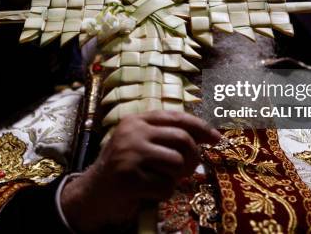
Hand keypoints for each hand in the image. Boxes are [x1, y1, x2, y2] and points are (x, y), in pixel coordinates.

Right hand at [60, 111, 220, 231]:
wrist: (92, 194)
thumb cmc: (123, 168)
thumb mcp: (140, 143)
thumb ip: (165, 135)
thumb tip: (206, 136)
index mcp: (136, 120)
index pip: (177, 117)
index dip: (201, 128)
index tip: (217, 139)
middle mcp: (132, 132)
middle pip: (182, 139)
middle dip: (192, 158)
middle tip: (187, 170)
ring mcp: (129, 154)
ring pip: (176, 163)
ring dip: (175, 177)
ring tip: (160, 180)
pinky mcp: (129, 178)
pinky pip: (165, 186)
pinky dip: (163, 193)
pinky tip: (148, 192)